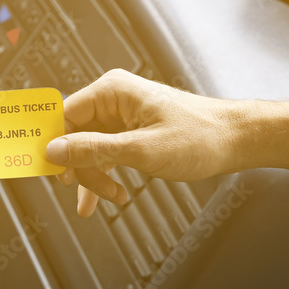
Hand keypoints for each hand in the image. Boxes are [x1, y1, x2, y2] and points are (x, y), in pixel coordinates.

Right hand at [45, 69, 235, 217]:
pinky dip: (106, 174)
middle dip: (82, 167)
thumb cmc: (198, 136)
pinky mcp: (130, 131)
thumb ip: (93, 149)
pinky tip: (108, 196)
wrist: (236, 141)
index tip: (52, 170)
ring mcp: (122, 115)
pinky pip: (106, 153)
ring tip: (112, 197)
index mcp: (112, 90)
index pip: (64, 115)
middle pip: (75, 135)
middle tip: (89, 191)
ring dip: (96, 176)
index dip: (57, 144)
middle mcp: (113, 99)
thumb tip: (54, 150)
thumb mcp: (140, 149)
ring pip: (90, 148)